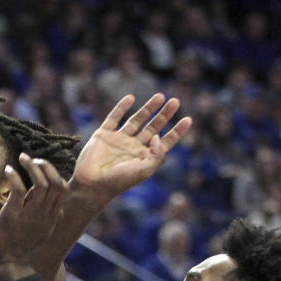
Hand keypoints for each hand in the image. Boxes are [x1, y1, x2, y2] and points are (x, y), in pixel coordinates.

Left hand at [0, 154, 67, 280]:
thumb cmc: (20, 249)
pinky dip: (14, 176)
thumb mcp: (43, 234)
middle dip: (46, 166)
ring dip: (32, 167)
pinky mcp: (12, 215)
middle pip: (56, 183)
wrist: (7, 266)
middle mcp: (45, 214)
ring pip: (40, 184)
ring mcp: (30, 215)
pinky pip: (18, 189)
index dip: (54, 174)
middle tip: (32, 159)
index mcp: (52, 218)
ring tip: (22, 158)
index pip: (63, 189)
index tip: (42, 167)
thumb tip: (59, 210)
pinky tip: (7, 170)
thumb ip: (50, 219)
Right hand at [72, 93, 191, 201]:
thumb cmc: (119, 181)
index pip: (165, 141)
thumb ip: (157, 154)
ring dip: (148, 108)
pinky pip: (114, 117)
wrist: (92, 184)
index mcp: (145, 156)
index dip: (177, 131)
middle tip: (176, 101)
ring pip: (136, 120)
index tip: (188, 119)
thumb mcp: (145, 170)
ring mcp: (118, 139)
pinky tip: (131, 98)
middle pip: (153, 127)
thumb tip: (157, 136)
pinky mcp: (104, 134)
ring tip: (160, 96)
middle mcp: (133, 146)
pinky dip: (121, 107)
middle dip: (164, 115)